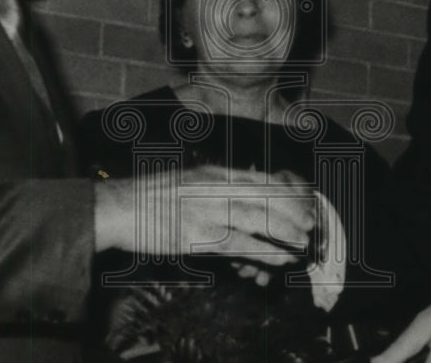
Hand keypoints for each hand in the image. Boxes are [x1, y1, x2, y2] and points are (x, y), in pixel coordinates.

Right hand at [95, 165, 315, 272]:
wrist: (118, 206)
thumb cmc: (152, 196)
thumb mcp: (189, 179)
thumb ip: (217, 186)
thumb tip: (245, 196)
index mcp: (213, 173)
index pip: (260, 177)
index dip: (287, 189)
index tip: (305, 198)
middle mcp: (213, 187)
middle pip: (264, 195)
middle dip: (293, 209)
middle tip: (311, 221)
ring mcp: (206, 210)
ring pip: (256, 218)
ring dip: (285, 230)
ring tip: (303, 241)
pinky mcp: (197, 235)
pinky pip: (239, 244)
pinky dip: (264, 251)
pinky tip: (281, 258)